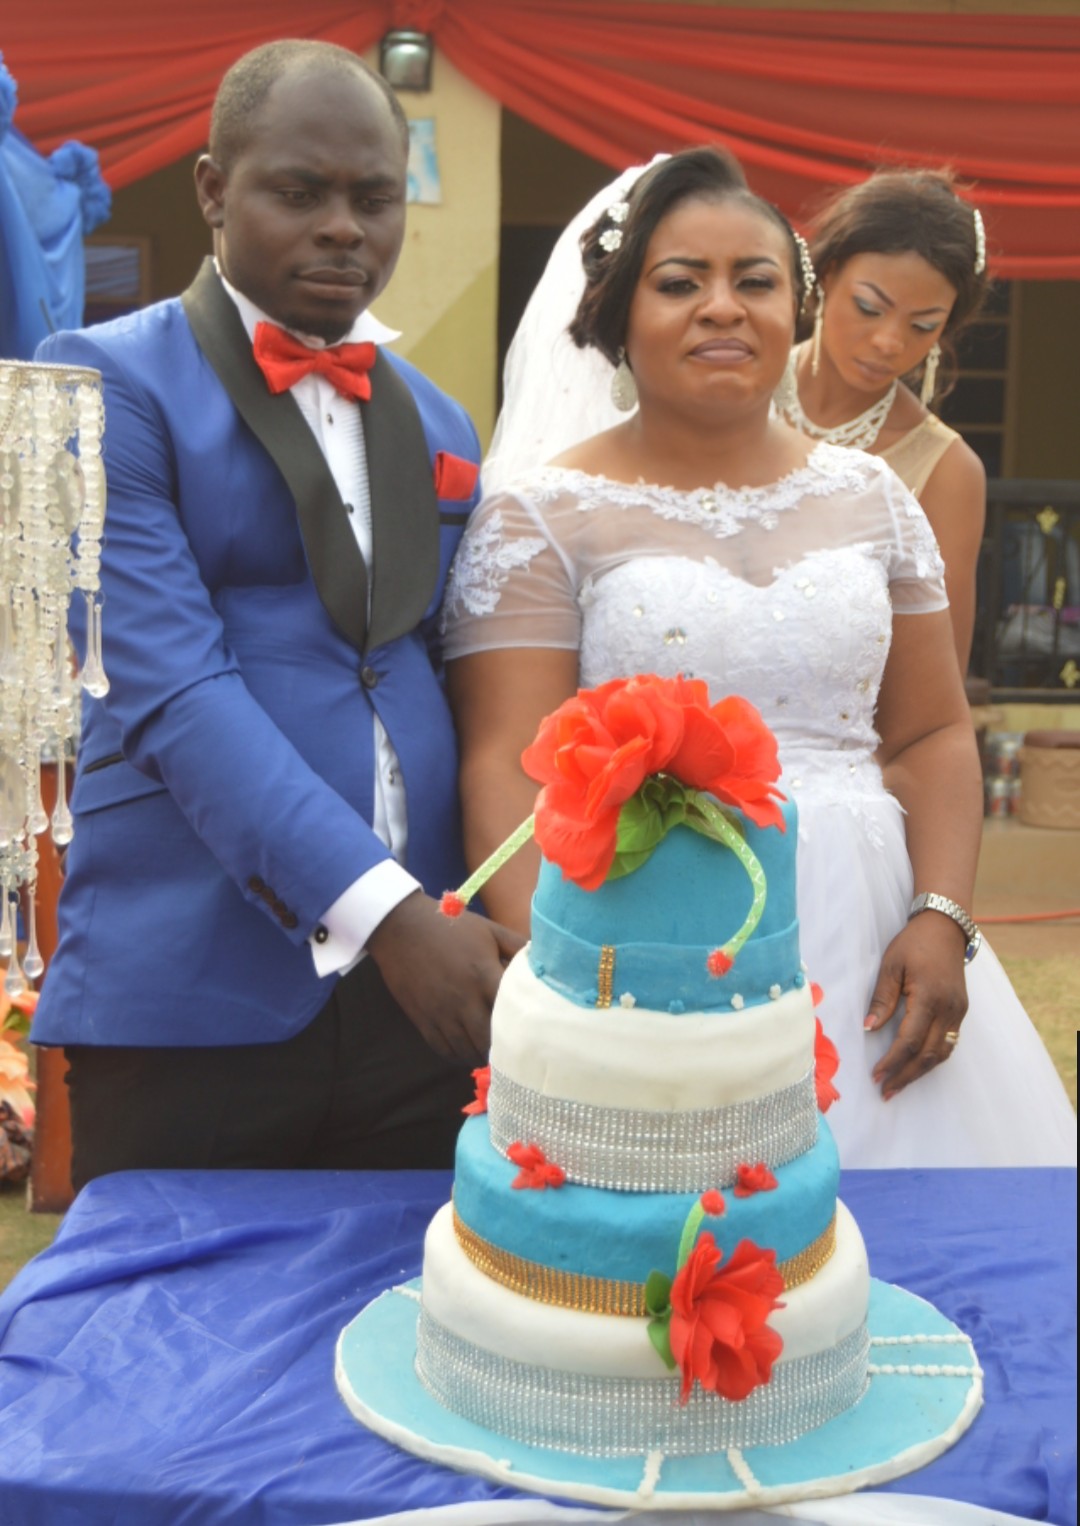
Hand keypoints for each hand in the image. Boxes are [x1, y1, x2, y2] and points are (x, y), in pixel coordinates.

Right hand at [367, 891, 524, 1061]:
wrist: (401, 927)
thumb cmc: (450, 927)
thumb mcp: (490, 930)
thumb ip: (519, 947)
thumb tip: (545, 961)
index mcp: (484, 975)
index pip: (511, 1013)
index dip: (524, 1026)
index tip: (534, 1032)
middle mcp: (464, 1000)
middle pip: (489, 1041)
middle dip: (504, 1048)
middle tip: (514, 1047)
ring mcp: (441, 1013)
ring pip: (467, 1051)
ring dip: (482, 1055)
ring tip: (492, 1051)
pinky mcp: (423, 1020)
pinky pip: (444, 1050)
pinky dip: (459, 1055)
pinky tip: (468, 1049)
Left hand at [865, 913, 968, 1099]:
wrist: (945, 928)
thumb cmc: (913, 944)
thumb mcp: (891, 966)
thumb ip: (882, 999)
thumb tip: (869, 1029)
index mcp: (929, 998)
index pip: (909, 1041)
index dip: (892, 1062)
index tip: (876, 1076)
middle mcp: (948, 1010)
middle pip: (927, 1054)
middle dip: (906, 1076)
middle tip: (886, 1092)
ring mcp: (958, 1012)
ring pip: (941, 1053)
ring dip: (920, 1072)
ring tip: (899, 1085)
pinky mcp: (961, 1011)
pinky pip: (949, 1043)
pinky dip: (933, 1058)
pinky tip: (917, 1066)